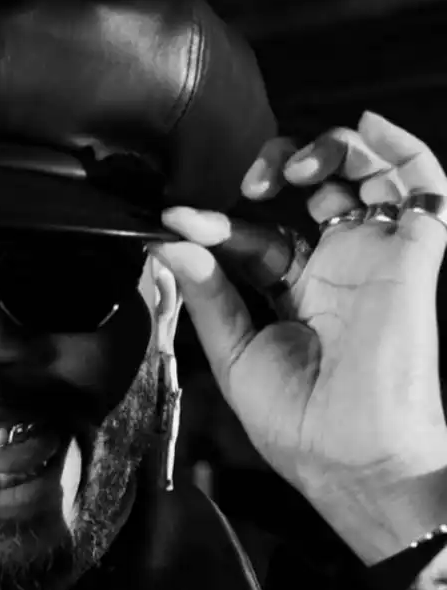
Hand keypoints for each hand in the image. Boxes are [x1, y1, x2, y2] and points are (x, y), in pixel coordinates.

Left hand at [150, 112, 446, 563]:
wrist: (352, 460)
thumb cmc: (299, 423)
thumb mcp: (236, 355)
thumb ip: (208, 296)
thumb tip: (168, 245)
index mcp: (295, 293)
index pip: (255, 235)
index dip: (218, 222)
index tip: (176, 219)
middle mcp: (336, 269)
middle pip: (309, 192)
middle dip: (274, 168)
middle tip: (247, 186)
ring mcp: (374, 258)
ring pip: (364, 175)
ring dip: (328, 151)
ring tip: (291, 170)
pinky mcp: (412, 256)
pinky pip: (424, 187)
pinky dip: (400, 148)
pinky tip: (368, 129)